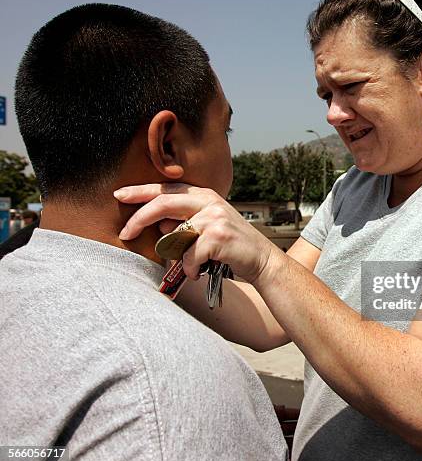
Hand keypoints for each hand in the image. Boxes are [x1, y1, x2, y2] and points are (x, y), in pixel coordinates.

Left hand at [114, 183, 278, 283]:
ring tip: (193, 264)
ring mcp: (214, 217)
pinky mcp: (217, 236)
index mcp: (204, 195)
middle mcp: (209, 201)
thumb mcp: (207, 226)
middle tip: (124, 233)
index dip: (140, 191)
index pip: (166, 188)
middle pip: (162, 203)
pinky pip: (188, 256)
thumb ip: (183, 220)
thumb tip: (157, 223)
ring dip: (178, 257)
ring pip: (174, 236)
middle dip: (139, 219)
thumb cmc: (230, 246)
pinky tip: (200, 271)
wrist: (262, 260)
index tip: (119, 195)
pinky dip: (190, 269)